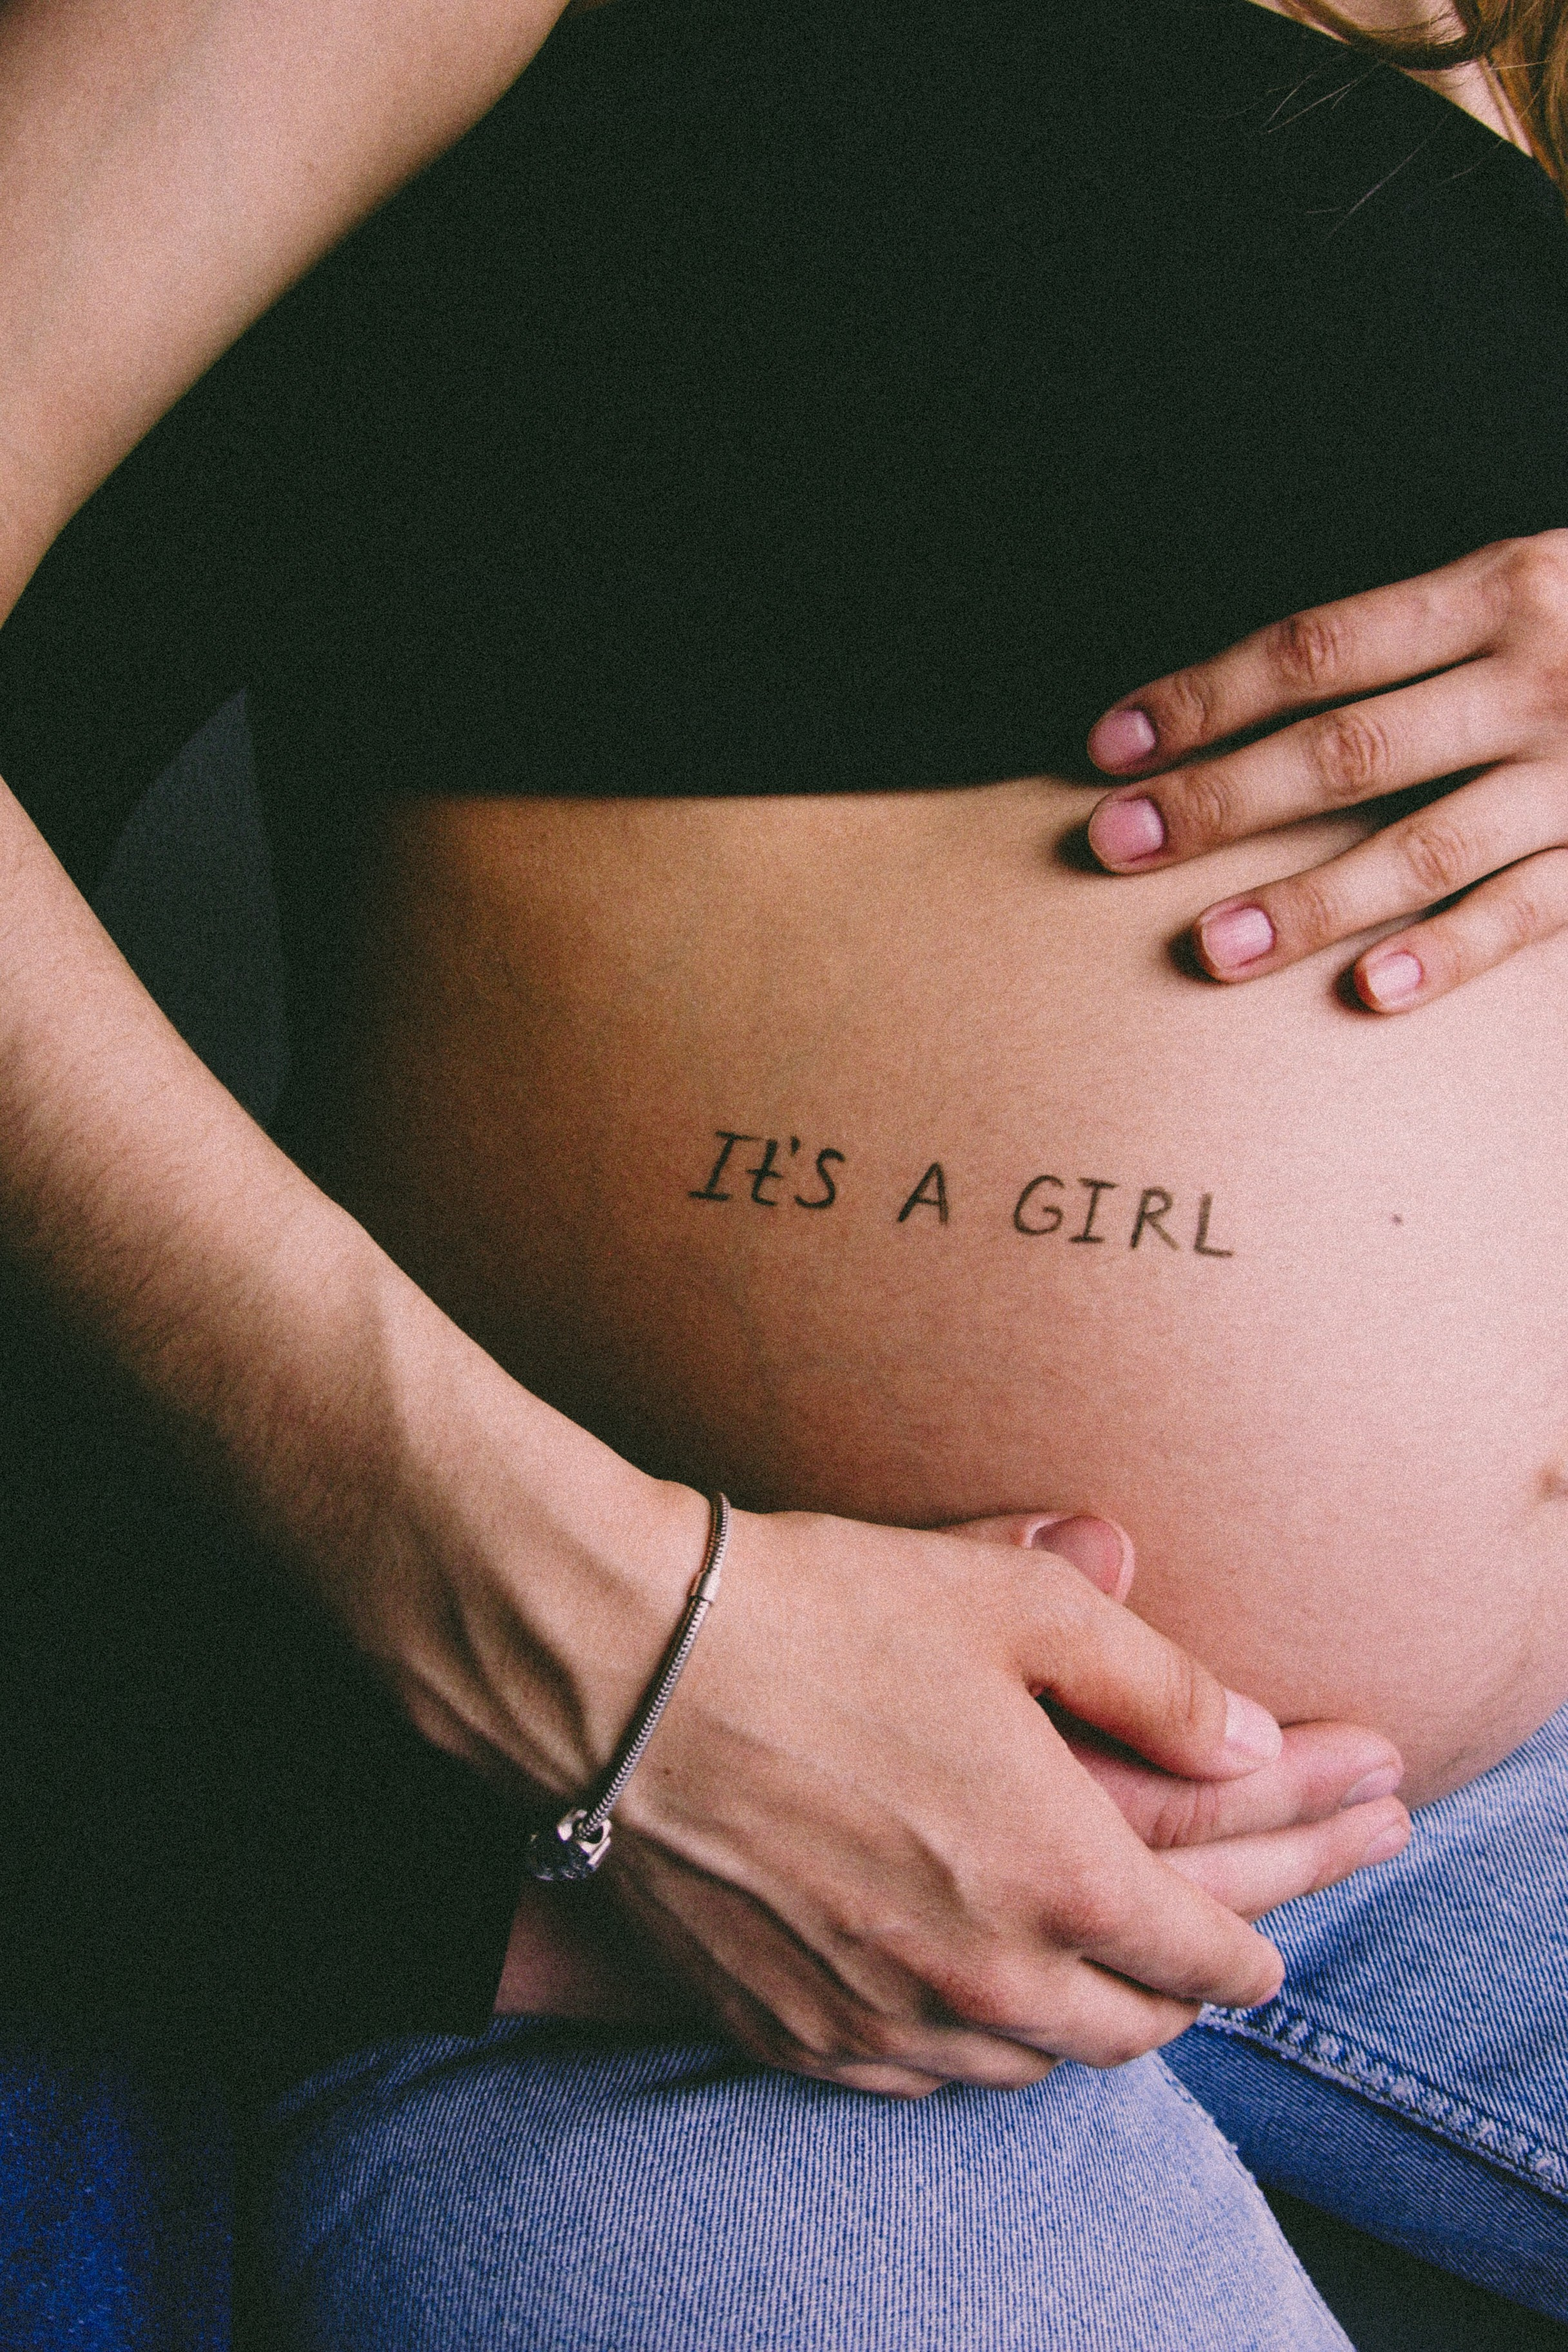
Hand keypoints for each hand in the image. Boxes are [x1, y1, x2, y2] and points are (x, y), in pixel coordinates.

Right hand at [590, 1495, 1403, 2099]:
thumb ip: (1162, 1686)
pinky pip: (910, 2077)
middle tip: (1187, 1962)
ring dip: (1070, 2027)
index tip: (1266, 1945)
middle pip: (1127, 2030)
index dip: (1253, 1951)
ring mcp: (878, 2013)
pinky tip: (953, 2002)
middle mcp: (982, 1975)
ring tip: (1078, 1978)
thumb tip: (1257, 1745)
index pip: (1206, 1956)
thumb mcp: (1022, 1606)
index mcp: (1064, 1875)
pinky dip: (957, 2047)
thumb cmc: (829, 1614)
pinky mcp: (785, 2026)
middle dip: (1174, 1999)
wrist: (626, 1667)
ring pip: (1022, 2065)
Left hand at [1083, 532, 1567, 1012]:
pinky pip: (1529, 912)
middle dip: (1222, 801)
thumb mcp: (1537, 588)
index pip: (1317, 651)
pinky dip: (1450, 953)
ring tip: (1213, 945)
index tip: (1114, 744)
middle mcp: (1539, 676)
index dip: (1205, 699)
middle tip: (1119, 844)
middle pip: (1347, 748)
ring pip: (1425, 844)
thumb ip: (1426, 643)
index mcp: (1502, 590)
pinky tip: (1371, 991)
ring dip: (1311, 900)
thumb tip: (1266, 713)